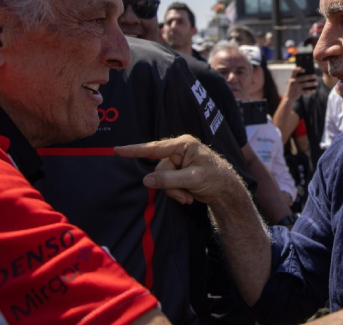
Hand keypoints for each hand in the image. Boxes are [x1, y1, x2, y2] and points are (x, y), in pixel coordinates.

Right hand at [114, 135, 244, 205]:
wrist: (226, 191)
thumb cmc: (216, 178)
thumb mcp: (193, 179)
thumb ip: (169, 179)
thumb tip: (146, 180)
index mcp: (183, 145)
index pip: (155, 148)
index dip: (134, 150)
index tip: (116, 150)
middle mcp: (179, 151)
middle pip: (159, 168)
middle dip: (169, 185)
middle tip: (184, 195)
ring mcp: (178, 163)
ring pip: (162, 179)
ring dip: (174, 191)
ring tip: (188, 197)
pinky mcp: (178, 173)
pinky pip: (167, 184)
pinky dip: (176, 192)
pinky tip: (188, 196)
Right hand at [284, 67, 317, 100]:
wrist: (288, 97)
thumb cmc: (293, 88)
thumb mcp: (293, 82)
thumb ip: (299, 79)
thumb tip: (310, 76)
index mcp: (292, 78)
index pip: (294, 71)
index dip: (298, 69)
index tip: (304, 69)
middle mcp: (293, 82)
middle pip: (302, 78)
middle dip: (310, 76)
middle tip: (315, 76)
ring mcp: (295, 87)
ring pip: (305, 84)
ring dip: (311, 83)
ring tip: (317, 83)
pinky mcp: (298, 92)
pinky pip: (305, 91)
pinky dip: (310, 91)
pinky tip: (314, 91)